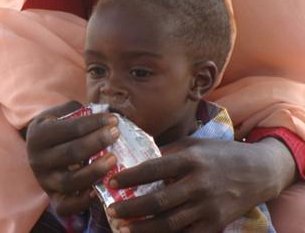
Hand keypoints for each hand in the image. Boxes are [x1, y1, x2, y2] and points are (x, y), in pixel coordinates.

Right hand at [26, 101, 119, 215]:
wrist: (40, 150)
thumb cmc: (58, 128)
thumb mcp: (60, 114)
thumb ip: (78, 111)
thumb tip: (104, 113)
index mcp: (39, 135)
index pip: (70, 128)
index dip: (93, 123)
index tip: (114, 120)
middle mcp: (37, 160)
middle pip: (70, 153)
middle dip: (96, 143)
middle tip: (116, 134)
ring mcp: (44, 181)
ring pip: (70, 181)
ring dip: (94, 171)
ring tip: (114, 159)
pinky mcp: (52, 199)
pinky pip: (66, 207)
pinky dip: (82, 202)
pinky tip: (99, 189)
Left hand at [106, 137, 294, 232]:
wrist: (259, 171)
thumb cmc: (222, 154)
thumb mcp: (195, 144)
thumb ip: (168, 152)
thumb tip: (139, 158)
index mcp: (191, 159)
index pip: (153, 169)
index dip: (129, 177)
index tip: (111, 181)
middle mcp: (198, 183)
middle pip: (157, 200)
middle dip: (130, 207)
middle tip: (112, 210)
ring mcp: (208, 206)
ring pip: (169, 223)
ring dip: (143, 227)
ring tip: (123, 228)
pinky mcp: (216, 223)